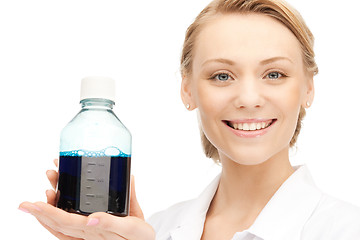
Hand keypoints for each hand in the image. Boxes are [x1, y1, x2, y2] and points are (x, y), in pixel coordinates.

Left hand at [19, 160, 154, 239]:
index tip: (34, 202)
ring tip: (45, 188)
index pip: (65, 223)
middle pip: (58, 222)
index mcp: (95, 232)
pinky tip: (55, 203)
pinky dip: (56, 217)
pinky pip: (67, 228)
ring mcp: (87, 234)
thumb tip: (93, 218)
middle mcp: (87, 234)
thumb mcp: (133, 228)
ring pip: (60, 225)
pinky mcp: (90, 231)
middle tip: (34, 190)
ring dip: (48, 208)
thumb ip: (113, 222)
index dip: (48, 213)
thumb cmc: (140, 236)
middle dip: (42, 206)